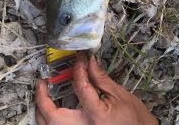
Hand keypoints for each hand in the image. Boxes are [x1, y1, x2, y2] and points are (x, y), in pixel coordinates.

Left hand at [35, 52, 157, 124]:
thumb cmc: (136, 121)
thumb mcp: (121, 96)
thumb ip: (101, 80)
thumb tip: (89, 62)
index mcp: (96, 116)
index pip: (80, 87)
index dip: (77, 69)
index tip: (78, 59)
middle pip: (53, 116)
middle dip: (43, 98)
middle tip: (42, 82)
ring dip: (43, 112)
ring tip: (42, 95)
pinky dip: (51, 122)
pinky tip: (52, 111)